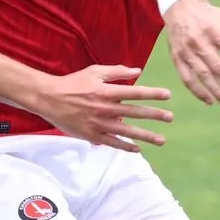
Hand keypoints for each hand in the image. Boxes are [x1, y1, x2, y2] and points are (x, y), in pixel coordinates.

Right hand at [32, 65, 174, 151]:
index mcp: (107, 91)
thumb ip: (117, 71)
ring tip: (162, 140)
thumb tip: (138, 70)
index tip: (168, 95)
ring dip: (146, 136)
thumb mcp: (95, 72)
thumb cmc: (73, 83)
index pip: (135, 92)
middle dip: (155, 115)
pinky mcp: (91, 135)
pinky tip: (137, 149)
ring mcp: (99, 123)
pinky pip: (112, 143)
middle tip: (170, 117)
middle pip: (135, 112)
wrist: (49, 98)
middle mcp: (105, 108)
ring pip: (127, 131)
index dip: (153, 94)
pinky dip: (125, 146)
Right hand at [164, 0, 219, 106]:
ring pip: (203, 76)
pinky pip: (187, 79)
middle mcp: (200, 41)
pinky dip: (198, 92)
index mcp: (215, 30)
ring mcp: (187, 51)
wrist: (179, 8)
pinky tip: (210, 100)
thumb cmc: (209, 15)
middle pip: (219, 67)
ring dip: (217, 92)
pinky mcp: (177, 58)